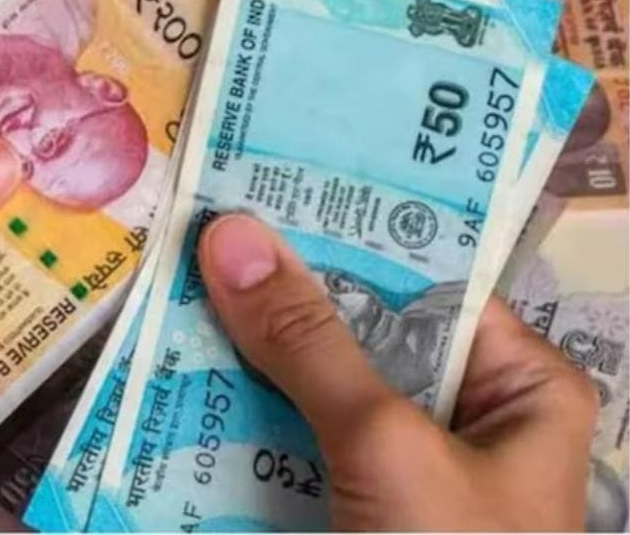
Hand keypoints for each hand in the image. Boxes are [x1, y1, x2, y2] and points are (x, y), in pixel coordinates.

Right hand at [197, 214, 597, 530]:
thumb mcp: (387, 446)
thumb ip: (310, 342)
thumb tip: (230, 235)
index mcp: (516, 388)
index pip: (424, 280)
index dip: (343, 228)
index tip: (256, 175)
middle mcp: (455, 419)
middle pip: (355, 333)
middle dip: (272, 294)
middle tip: (188, 230)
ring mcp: (389, 473)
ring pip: (304, 390)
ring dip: (236, 356)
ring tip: (159, 289)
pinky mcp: (334, 513)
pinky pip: (278, 448)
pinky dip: (227, 422)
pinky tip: (165, 381)